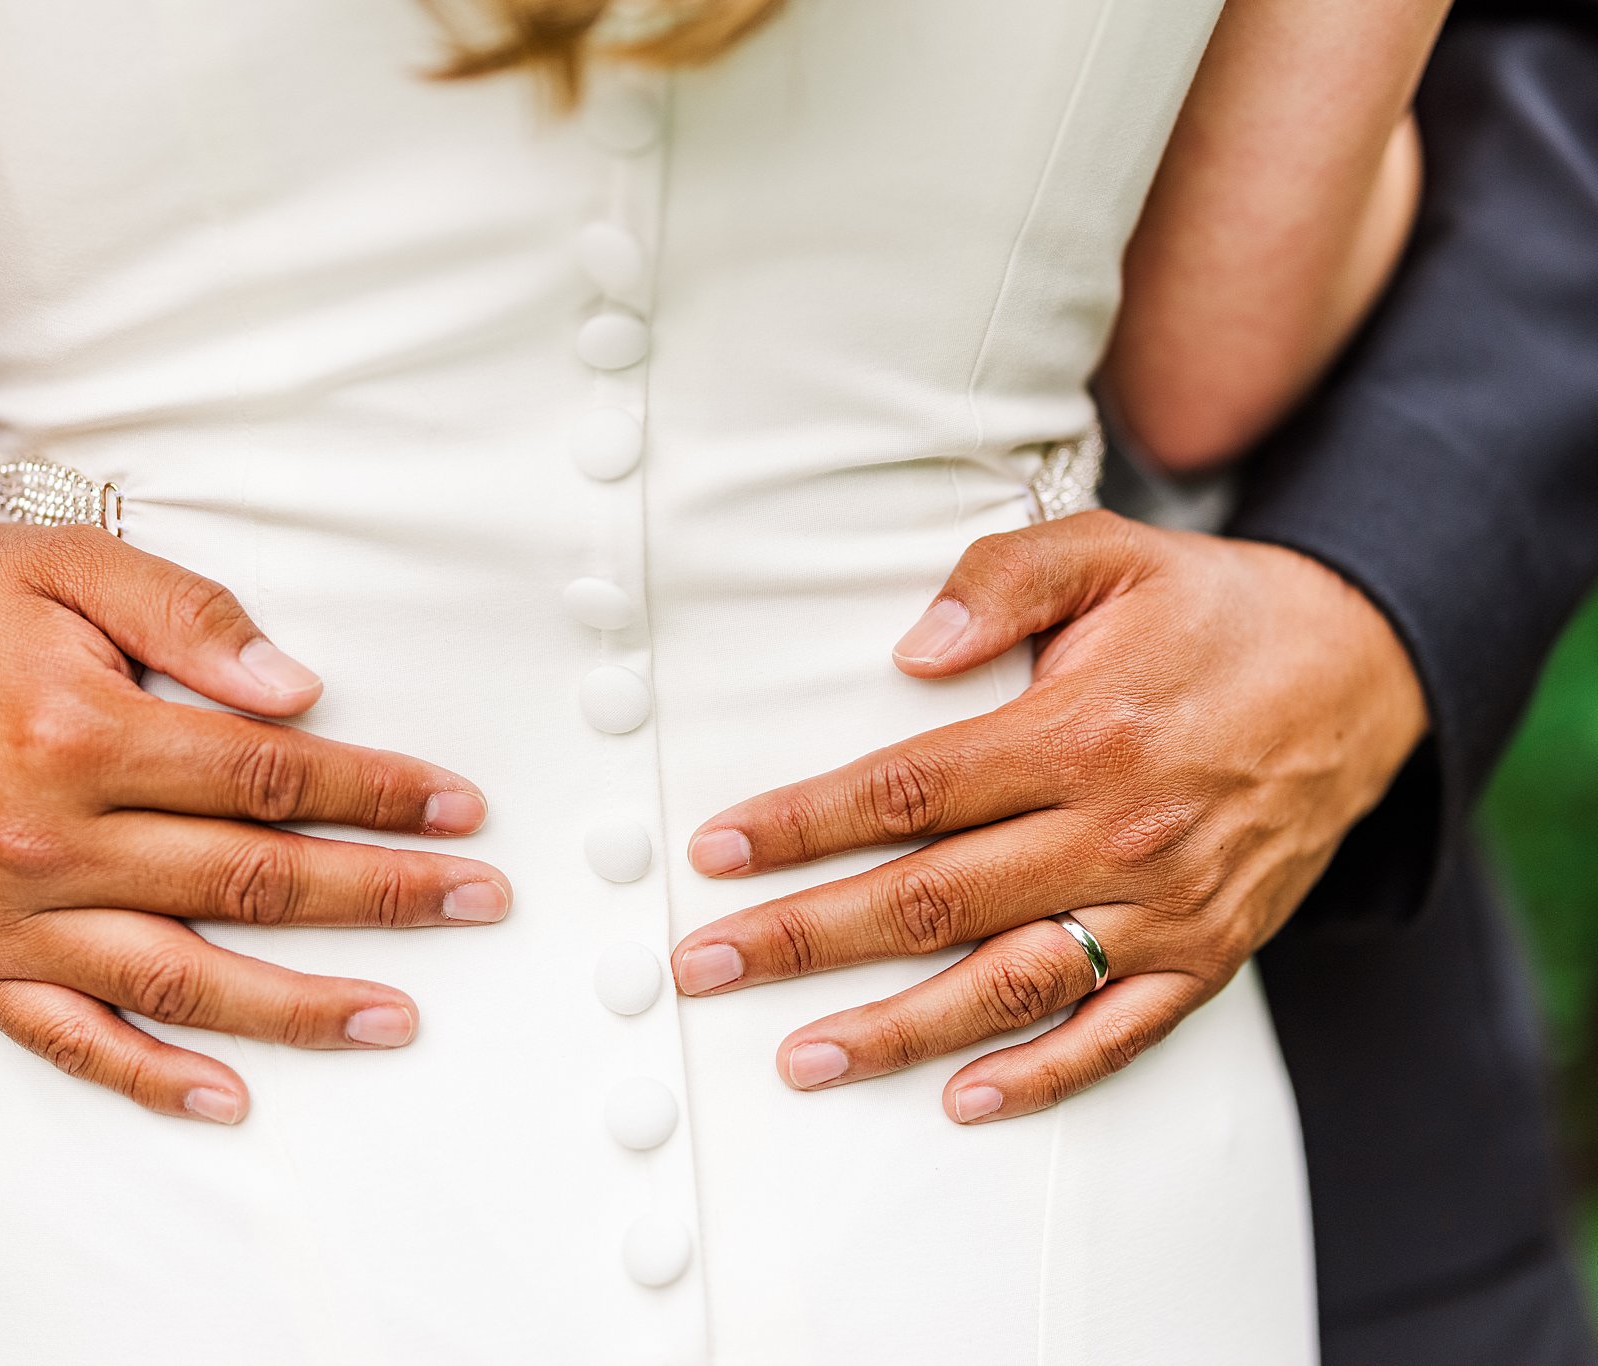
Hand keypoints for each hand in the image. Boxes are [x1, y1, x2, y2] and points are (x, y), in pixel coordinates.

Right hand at [0, 520, 509, 1123]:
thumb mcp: (72, 566)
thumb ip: (192, 620)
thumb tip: (300, 694)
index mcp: (84, 734)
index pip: (270, 777)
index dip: (376, 794)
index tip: (459, 809)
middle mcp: (47, 839)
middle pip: (251, 881)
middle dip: (381, 894)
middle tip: (477, 903)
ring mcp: (4, 915)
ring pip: (180, 979)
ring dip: (299, 1005)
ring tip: (396, 1017)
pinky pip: (68, 1037)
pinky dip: (150, 1076)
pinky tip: (230, 1098)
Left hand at [669, 510, 1426, 1122]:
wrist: (1363, 670)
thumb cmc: (1208, 608)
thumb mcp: (1109, 552)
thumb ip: (1000, 582)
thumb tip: (907, 655)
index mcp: (1079, 731)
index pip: (909, 792)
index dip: (803, 824)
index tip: (716, 851)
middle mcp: (1120, 830)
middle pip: (933, 900)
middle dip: (806, 938)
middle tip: (704, 967)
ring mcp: (1167, 905)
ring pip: (1009, 985)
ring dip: (897, 1030)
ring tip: (799, 1056)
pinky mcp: (1210, 955)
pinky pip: (1118, 1033)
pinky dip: (1042, 1077)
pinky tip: (961, 1100)